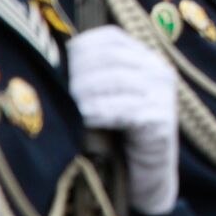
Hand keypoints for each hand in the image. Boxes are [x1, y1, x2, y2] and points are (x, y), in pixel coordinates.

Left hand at [67, 25, 177, 214]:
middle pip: (108, 57)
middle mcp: (159, 70)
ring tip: (69, 108)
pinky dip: (98, 113)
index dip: (80, 49)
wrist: (147, 177)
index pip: (109, 38)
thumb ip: (94, 77)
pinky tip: (85, 121)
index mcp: (147, 59)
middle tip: (60, 93)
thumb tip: (51, 61)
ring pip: (114, 80)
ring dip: (84, 94)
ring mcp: (163, 95)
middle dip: (78, 74)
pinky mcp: (161, 120)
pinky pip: (123, 109)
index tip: (61, 67)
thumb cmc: (120, 137)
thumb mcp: (109, 99)